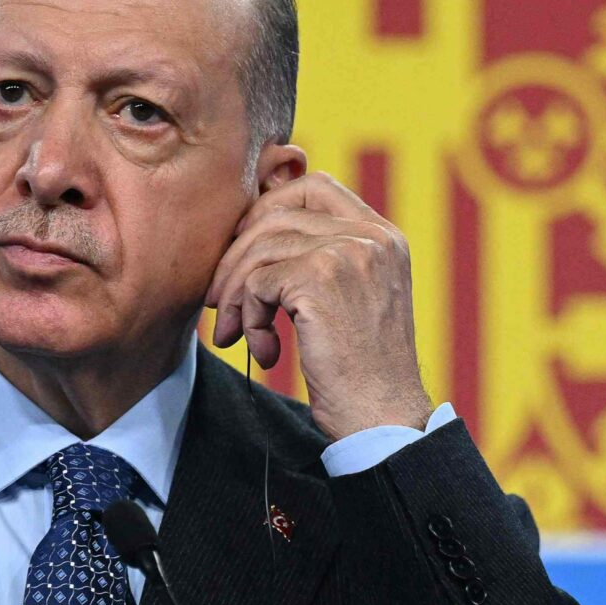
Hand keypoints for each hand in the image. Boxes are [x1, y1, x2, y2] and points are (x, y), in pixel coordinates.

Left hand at [205, 170, 433, 440]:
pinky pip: (258, 282)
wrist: (384, 417)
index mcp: (383, 236)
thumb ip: (327, 258)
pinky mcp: (321, 280)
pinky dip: (249, 317)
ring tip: (237, 333)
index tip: (246, 254)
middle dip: (237, 255)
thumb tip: (256, 231)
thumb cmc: (364, 371)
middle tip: (221, 299)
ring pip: (260, 248)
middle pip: (277, 213)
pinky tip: (265, 350)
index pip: (313, 186)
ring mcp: (349, 254)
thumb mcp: (357, 299)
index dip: (268, 211)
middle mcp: (371, 236)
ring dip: (236, 293)